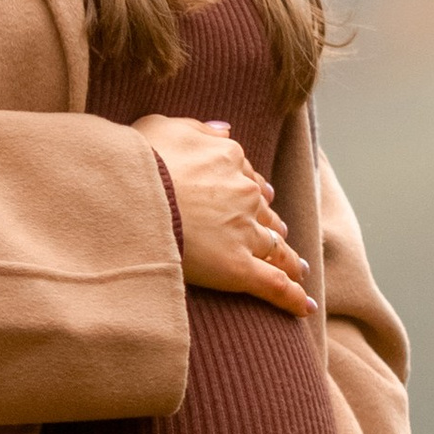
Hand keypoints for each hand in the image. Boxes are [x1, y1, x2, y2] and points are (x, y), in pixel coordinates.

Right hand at [137, 114, 313, 316]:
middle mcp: (244, 193)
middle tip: (275, 235)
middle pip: (265, 211)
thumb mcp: (162, 126)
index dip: (251, 190)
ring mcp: (244, 230)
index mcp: (228, 158)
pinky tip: (305, 307)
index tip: (255, 199)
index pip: (248, 176)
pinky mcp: (238, 266)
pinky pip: (274, 284)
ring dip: (290, 258)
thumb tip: (225, 130)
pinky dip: (292, 297)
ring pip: (277, 247)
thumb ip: (198, 129)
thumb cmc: (137, 160)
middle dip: (271, 223)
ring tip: (299, 269)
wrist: (128, 195)